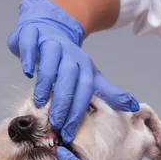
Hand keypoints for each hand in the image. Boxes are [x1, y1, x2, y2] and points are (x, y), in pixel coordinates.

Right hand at [7, 0, 138, 142]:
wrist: (48, 27)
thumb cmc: (65, 59)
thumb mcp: (88, 76)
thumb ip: (108, 92)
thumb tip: (133, 105)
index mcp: (83, 65)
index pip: (84, 89)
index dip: (77, 111)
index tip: (69, 132)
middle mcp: (68, 54)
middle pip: (68, 78)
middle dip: (62, 102)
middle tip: (55, 123)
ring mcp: (50, 43)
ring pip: (50, 61)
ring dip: (45, 82)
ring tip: (39, 102)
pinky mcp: (31, 34)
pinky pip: (30, 43)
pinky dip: (29, 57)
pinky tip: (28, 72)